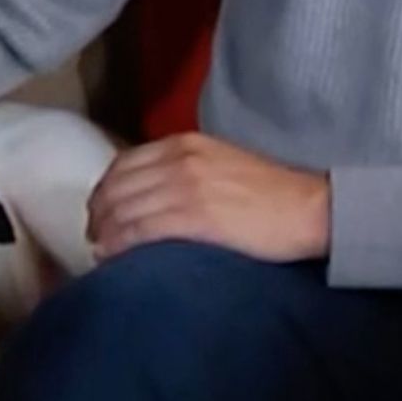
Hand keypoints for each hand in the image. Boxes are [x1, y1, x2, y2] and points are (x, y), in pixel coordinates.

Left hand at [86, 132, 330, 264]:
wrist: (307, 207)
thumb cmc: (269, 191)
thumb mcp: (219, 162)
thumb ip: (184, 169)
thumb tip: (151, 194)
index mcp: (184, 144)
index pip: (124, 163)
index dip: (104, 190)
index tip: (98, 211)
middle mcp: (179, 159)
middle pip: (118, 187)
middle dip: (99, 213)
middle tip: (93, 235)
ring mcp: (186, 187)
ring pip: (125, 209)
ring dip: (105, 232)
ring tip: (101, 251)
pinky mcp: (196, 217)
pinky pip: (142, 230)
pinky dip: (121, 244)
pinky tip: (114, 257)